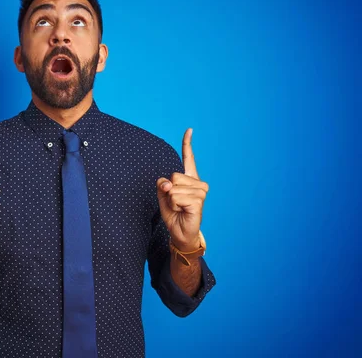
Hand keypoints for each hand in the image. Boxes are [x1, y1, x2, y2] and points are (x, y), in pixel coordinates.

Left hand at [156, 128, 208, 250]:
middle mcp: (198, 183)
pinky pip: (176, 197)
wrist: (180, 232)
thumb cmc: (174, 213)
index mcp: (189, 179)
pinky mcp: (198, 201)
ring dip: (171, 200)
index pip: (189, 158)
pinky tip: (182, 211)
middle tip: (175, 203)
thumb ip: (162, 185)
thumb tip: (167, 183)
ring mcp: (200, 192)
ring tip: (179, 208)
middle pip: (173, 175)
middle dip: (168, 190)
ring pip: (173, 188)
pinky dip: (174, 205)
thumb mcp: (163, 196)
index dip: (187, 144)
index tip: (189, 130)